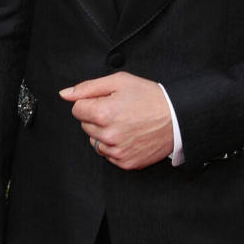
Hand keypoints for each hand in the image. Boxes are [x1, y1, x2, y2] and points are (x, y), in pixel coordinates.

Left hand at [59, 72, 173, 169]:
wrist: (178, 117)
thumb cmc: (152, 97)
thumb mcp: (121, 81)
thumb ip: (89, 87)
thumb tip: (65, 94)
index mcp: (104, 113)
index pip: (77, 109)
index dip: (92, 101)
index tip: (107, 100)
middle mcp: (108, 135)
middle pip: (85, 126)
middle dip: (98, 117)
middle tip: (120, 110)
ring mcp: (116, 151)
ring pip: (95, 141)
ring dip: (105, 133)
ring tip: (126, 123)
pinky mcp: (125, 162)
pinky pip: (108, 155)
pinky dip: (116, 146)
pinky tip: (130, 135)